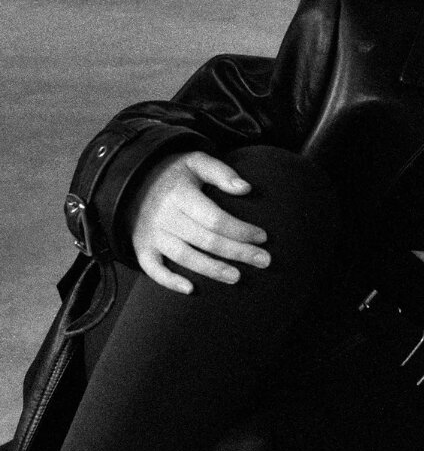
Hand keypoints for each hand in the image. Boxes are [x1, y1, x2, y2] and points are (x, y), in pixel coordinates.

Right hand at [130, 151, 269, 293]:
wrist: (133, 180)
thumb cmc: (175, 173)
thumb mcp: (195, 161)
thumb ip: (221, 172)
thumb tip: (246, 188)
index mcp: (180, 195)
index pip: (215, 218)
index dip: (240, 230)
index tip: (263, 236)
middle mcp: (165, 217)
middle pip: (206, 240)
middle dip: (237, 252)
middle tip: (264, 261)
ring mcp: (152, 234)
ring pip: (185, 257)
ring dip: (212, 270)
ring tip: (237, 277)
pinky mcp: (142, 247)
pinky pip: (153, 269)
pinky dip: (169, 281)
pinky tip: (190, 289)